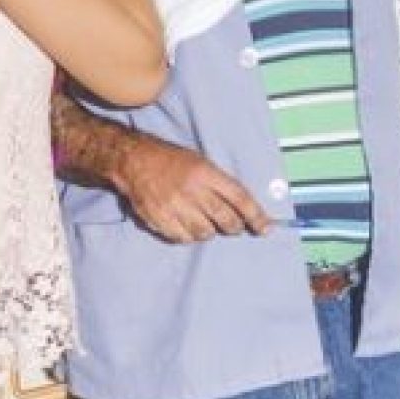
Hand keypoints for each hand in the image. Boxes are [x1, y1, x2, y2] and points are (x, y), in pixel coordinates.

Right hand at [114, 133, 271, 242]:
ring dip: (209, 231)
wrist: (133, 161)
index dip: (256, 216)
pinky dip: (188, 235)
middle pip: (226, 219)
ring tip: (202, 220)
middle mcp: (192, 190)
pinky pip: (183, 238)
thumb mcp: (199, 161)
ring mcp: (175, 206)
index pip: (239, 198)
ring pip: (205, 233)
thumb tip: (243, 208)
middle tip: (234, 226)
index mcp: (205, 172)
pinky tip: (185, 224)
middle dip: (235, 227)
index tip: (266, 228)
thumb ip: (219, 183)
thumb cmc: (170, 160)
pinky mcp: (160, 219)